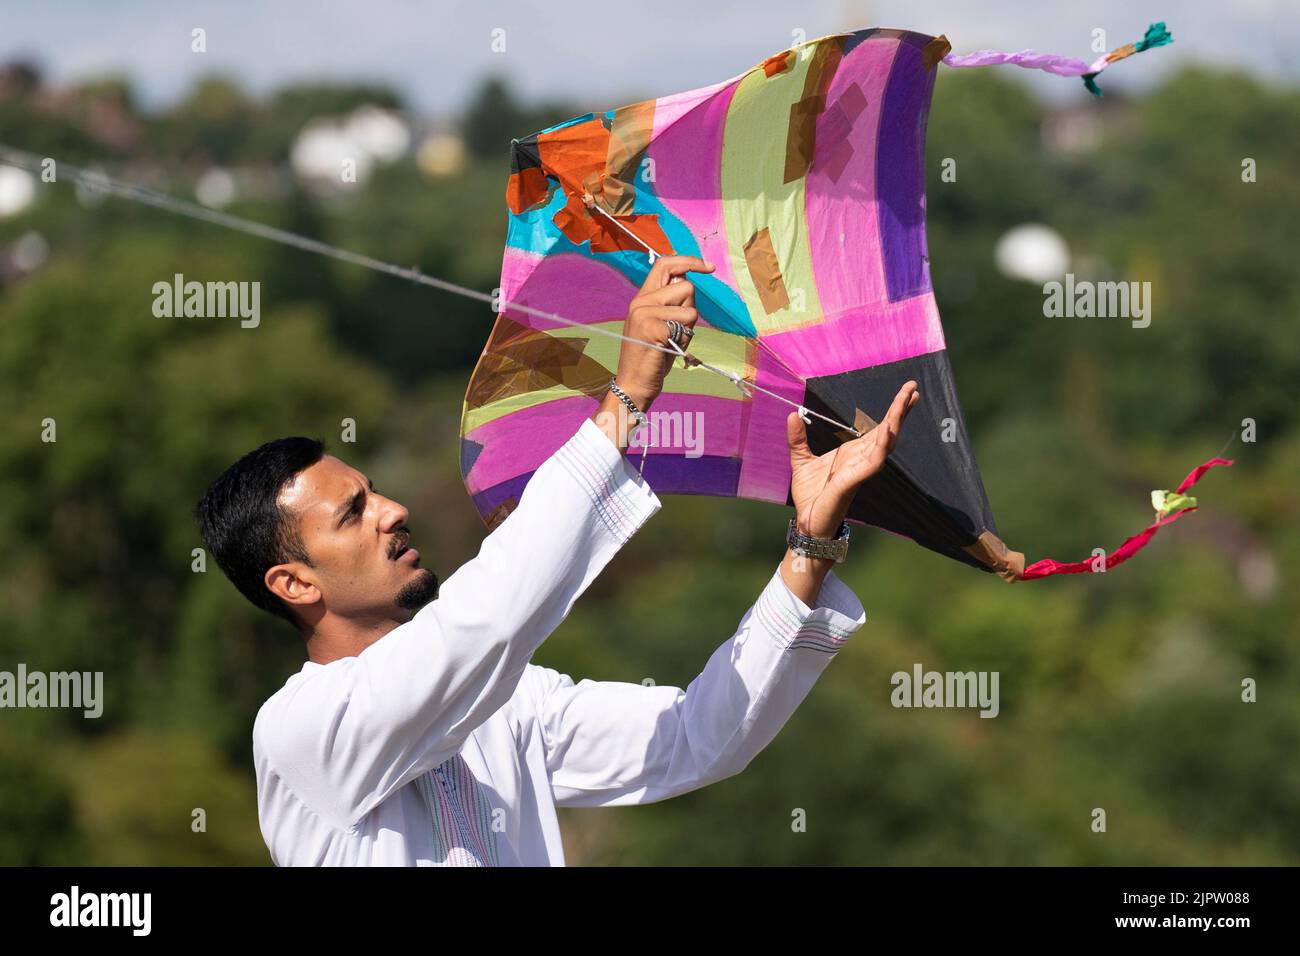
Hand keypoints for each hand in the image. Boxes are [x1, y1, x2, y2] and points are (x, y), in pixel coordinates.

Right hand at [611, 255, 712, 411]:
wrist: (634, 383)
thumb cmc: (651, 356)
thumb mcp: (659, 323)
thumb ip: (670, 302)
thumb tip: (688, 277)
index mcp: (641, 297)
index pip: (665, 264)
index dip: (689, 261)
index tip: (709, 267)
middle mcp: (640, 301)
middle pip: (686, 286)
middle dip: (690, 308)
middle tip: (676, 330)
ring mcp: (644, 313)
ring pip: (690, 307)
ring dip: (689, 327)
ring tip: (671, 341)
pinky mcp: (653, 327)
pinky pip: (686, 324)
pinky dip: (685, 338)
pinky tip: (670, 348)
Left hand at [786, 381, 919, 538]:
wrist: (808, 522)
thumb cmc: (811, 495)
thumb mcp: (801, 459)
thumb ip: (798, 438)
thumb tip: (793, 413)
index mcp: (854, 452)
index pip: (879, 427)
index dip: (894, 410)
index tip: (908, 392)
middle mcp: (863, 459)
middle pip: (889, 430)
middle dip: (901, 409)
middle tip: (913, 386)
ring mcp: (862, 469)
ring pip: (886, 442)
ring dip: (896, 421)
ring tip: (906, 400)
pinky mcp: (855, 480)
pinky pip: (874, 461)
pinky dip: (882, 445)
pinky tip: (888, 429)